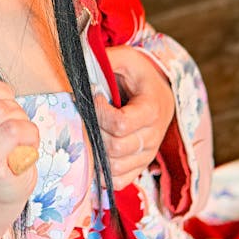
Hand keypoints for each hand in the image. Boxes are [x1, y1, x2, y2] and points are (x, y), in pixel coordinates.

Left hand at [95, 45, 175, 189]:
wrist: (157, 94)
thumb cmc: (137, 75)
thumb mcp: (126, 59)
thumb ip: (107, 58)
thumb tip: (80, 59)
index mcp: (152, 110)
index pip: (121, 124)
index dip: (100, 112)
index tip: (94, 96)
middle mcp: (153, 137)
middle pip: (116, 147)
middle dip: (94, 130)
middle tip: (87, 114)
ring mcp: (147, 154)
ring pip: (115, 166)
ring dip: (96, 150)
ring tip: (90, 130)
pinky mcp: (140, 166)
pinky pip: (120, 180)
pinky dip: (103, 172)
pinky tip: (94, 152)